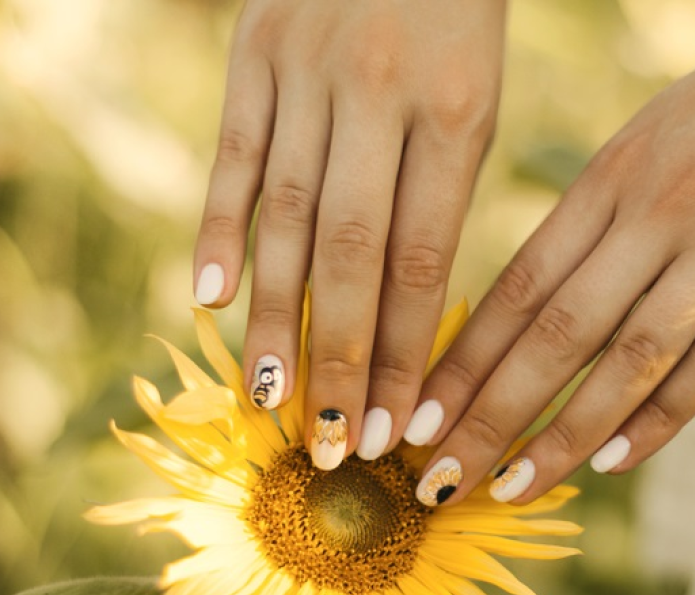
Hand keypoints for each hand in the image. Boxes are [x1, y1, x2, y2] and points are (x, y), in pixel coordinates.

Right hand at [193, 0, 505, 466]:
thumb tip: (401, 321)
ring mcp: (306, 71)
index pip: (424, 263)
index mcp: (455, 116)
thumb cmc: (453, 28)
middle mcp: (376, 95)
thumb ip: (436, 204)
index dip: (407, 354)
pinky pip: (232, 154)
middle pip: (353, 255)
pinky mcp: (251, 53)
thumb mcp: (474, 109)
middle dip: (344, 359)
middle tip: (336, 443)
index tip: (399, 430)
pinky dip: (219, 229)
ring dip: (276, 316)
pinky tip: (212, 300)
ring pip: (286, 217)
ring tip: (270, 396)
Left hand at [409, 0, 694, 506]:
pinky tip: (611, 463)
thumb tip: (527, 312)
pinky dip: (659, 419)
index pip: (518, 287)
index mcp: (612, 178)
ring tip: (510, 488)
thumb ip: (592, 227)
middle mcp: (659, 213)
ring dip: (564, 437)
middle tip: (439, 478)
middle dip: (491, 416)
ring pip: (629, 361)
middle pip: (558, 335)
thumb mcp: (647, 146)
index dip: (464, 361)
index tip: (417, 416)